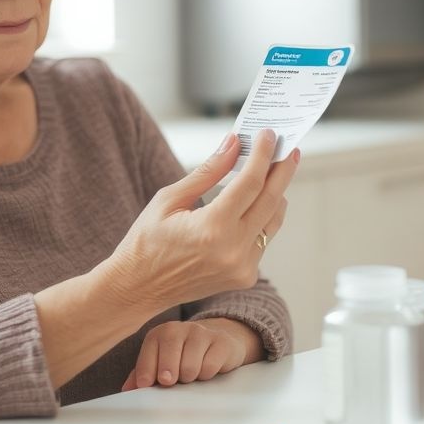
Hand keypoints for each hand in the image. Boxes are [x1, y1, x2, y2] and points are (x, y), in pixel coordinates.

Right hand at [104, 129, 299, 311]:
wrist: (137, 288)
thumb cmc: (146, 241)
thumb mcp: (169, 199)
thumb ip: (208, 171)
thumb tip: (234, 144)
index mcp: (212, 229)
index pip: (250, 183)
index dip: (262, 155)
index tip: (267, 135)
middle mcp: (233, 250)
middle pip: (271, 200)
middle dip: (281, 170)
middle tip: (286, 147)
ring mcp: (242, 268)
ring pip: (273, 221)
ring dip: (276, 193)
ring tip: (273, 170)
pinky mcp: (244, 277)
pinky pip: (263, 239)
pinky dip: (262, 217)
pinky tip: (255, 201)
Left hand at [120, 318, 260, 390]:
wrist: (217, 342)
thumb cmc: (183, 356)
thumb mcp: (161, 361)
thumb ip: (142, 374)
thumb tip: (127, 390)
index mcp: (160, 334)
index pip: (149, 352)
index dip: (146, 371)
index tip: (146, 385)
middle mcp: (180, 329)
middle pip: (169, 356)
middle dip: (168, 374)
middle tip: (171, 382)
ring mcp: (201, 333)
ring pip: (190, 366)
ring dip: (189, 378)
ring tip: (190, 376)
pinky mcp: (221, 341)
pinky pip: (210, 366)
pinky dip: (206, 375)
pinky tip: (206, 371)